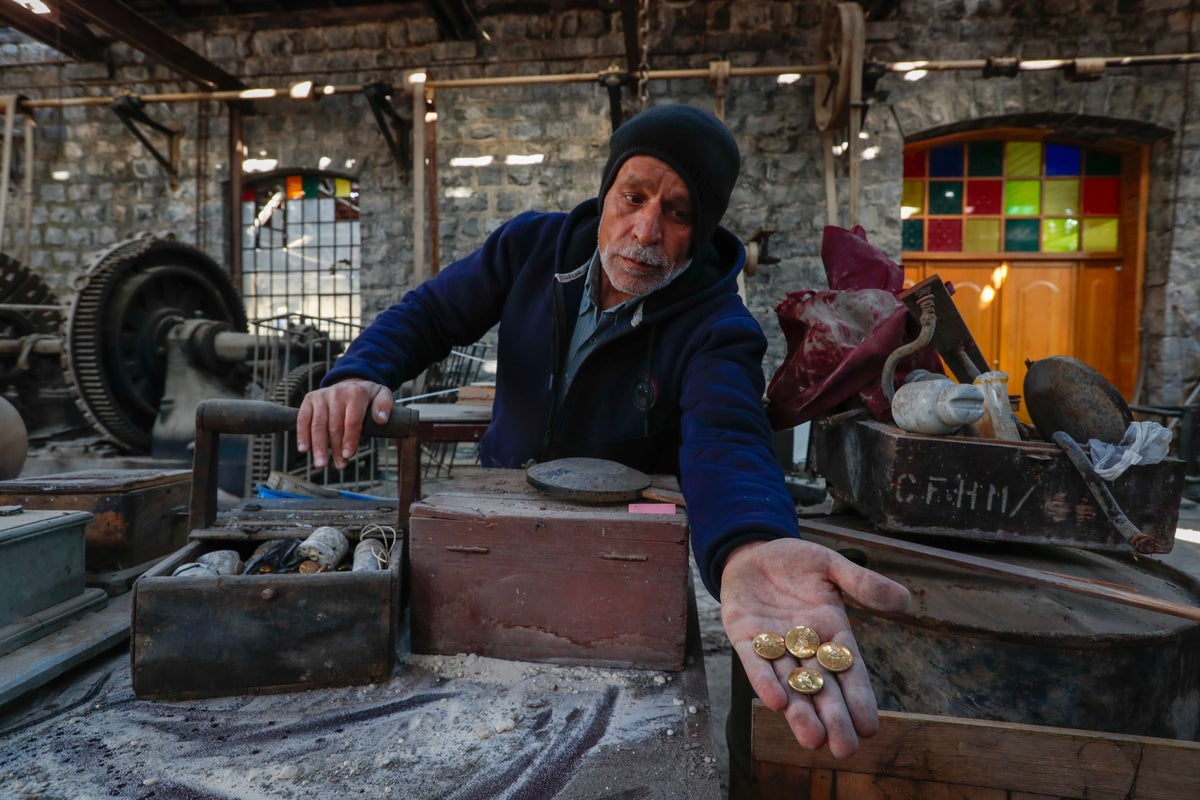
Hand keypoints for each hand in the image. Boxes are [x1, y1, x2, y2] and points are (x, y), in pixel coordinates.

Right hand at [296, 379, 393, 469]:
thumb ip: (385, 405)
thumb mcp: (382, 395)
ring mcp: (321, 396)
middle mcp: (336, 393)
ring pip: (318, 425)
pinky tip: (304, 449)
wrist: (350, 383)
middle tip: (339, 465)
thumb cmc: (367, 396)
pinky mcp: (309, 399)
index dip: (350, 439)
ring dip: (319, 446)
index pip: (352, 420)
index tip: (349, 455)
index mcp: (355, 393)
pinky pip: (303, 418)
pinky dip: (302, 434)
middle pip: (334, 425)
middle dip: (336, 448)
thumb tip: (381, 420)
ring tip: (321, 464)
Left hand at [720, 537, 910, 757]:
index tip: (870, 727)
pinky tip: (776, 702)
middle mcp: (804, 645)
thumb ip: (862, 584)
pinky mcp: (744, 636)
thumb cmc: (796, 561)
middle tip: (844, 749)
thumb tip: (905, 600)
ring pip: (789, 682)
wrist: (752, 550)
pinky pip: (755, 661)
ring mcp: (773, 643)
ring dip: (799, 711)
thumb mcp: (831, 566)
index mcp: (831, 632)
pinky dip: (764, 680)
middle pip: (821, 686)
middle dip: (832, 717)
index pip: (848, 669)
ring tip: (812, 739)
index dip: (859, 697)